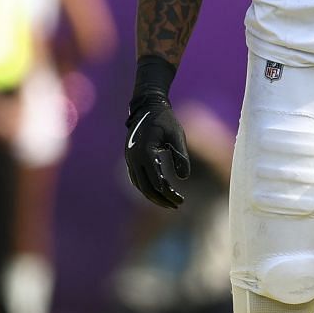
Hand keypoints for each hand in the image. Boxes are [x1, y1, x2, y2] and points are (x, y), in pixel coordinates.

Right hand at [126, 92, 190, 207]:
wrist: (148, 106)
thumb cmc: (165, 120)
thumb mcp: (177, 135)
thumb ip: (181, 156)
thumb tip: (183, 178)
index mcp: (146, 152)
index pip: (156, 181)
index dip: (168, 194)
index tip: (180, 201)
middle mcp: (134, 158)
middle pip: (145, 187)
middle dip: (161, 199)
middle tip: (176, 205)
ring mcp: (130, 158)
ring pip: (139, 185)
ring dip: (153, 196)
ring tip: (168, 202)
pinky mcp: (130, 158)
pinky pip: (136, 178)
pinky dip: (146, 187)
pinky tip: (159, 191)